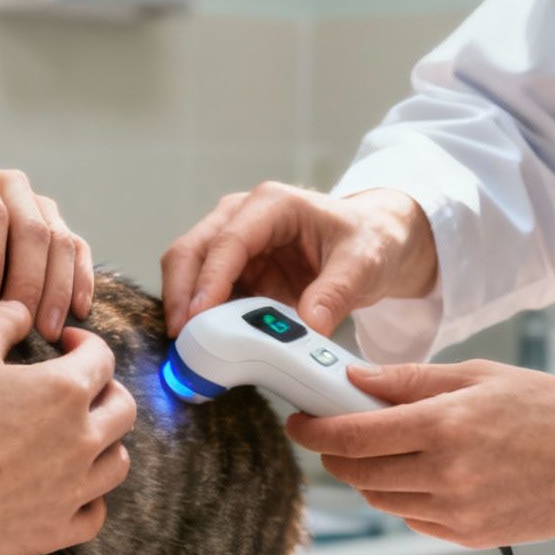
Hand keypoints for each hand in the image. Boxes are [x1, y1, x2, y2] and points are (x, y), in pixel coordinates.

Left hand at [0, 154, 92, 339]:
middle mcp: (4, 182)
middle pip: (30, 226)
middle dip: (28, 280)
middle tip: (21, 325)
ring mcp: (32, 203)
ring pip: (59, 239)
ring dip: (56, 288)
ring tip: (45, 332)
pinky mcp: (51, 228)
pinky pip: (76, 249)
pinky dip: (79, 280)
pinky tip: (77, 312)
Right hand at [0, 302, 135, 554]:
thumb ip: (0, 321)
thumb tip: (22, 310)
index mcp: (65, 391)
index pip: (102, 358)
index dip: (86, 344)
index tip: (66, 344)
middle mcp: (83, 439)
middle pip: (123, 409)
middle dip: (107, 391)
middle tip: (83, 389)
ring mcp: (75, 488)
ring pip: (118, 463)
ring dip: (107, 445)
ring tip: (83, 439)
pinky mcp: (58, 528)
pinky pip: (95, 514)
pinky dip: (91, 500)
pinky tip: (73, 490)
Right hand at [160, 184, 438, 336]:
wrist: (375, 240)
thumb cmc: (369, 239)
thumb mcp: (363, 264)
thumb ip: (335, 293)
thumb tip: (307, 327)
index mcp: (272, 205)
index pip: (227, 242)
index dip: (208, 281)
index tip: (197, 317)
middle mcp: (242, 216)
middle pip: (191, 251)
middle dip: (179, 294)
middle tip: (180, 339)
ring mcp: (234, 242)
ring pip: (188, 271)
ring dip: (183, 308)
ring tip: (188, 349)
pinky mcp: (235, 270)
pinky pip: (205, 293)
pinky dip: (200, 317)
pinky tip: (204, 344)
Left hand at [288, 361, 554, 545]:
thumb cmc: (550, 408)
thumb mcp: (479, 375)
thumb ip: (411, 380)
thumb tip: (355, 379)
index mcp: (445, 425)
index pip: (353, 435)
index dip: (314, 430)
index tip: (300, 421)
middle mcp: (447, 473)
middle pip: (356, 473)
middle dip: (334, 454)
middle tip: (334, 435)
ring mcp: (458, 510)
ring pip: (380, 500)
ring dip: (367, 478)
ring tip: (385, 452)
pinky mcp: (470, 536)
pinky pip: (413, 519)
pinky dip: (404, 498)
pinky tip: (424, 475)